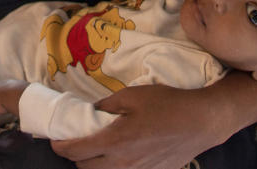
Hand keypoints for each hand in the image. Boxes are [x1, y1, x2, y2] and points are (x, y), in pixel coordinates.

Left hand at [53, 85, 221, 168]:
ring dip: (93, 164)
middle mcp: (123, 163)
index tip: (55, 138)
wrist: (201, 122)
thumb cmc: (167, 104)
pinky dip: (113, 168)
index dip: (59, 146)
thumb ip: (107, 105)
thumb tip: (92, 112)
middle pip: (84, 167)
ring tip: (96, 147)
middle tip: (77, 139)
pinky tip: (119, 154)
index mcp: (115, 142)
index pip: (75, 152)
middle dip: (75, 155)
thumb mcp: (133, 95)